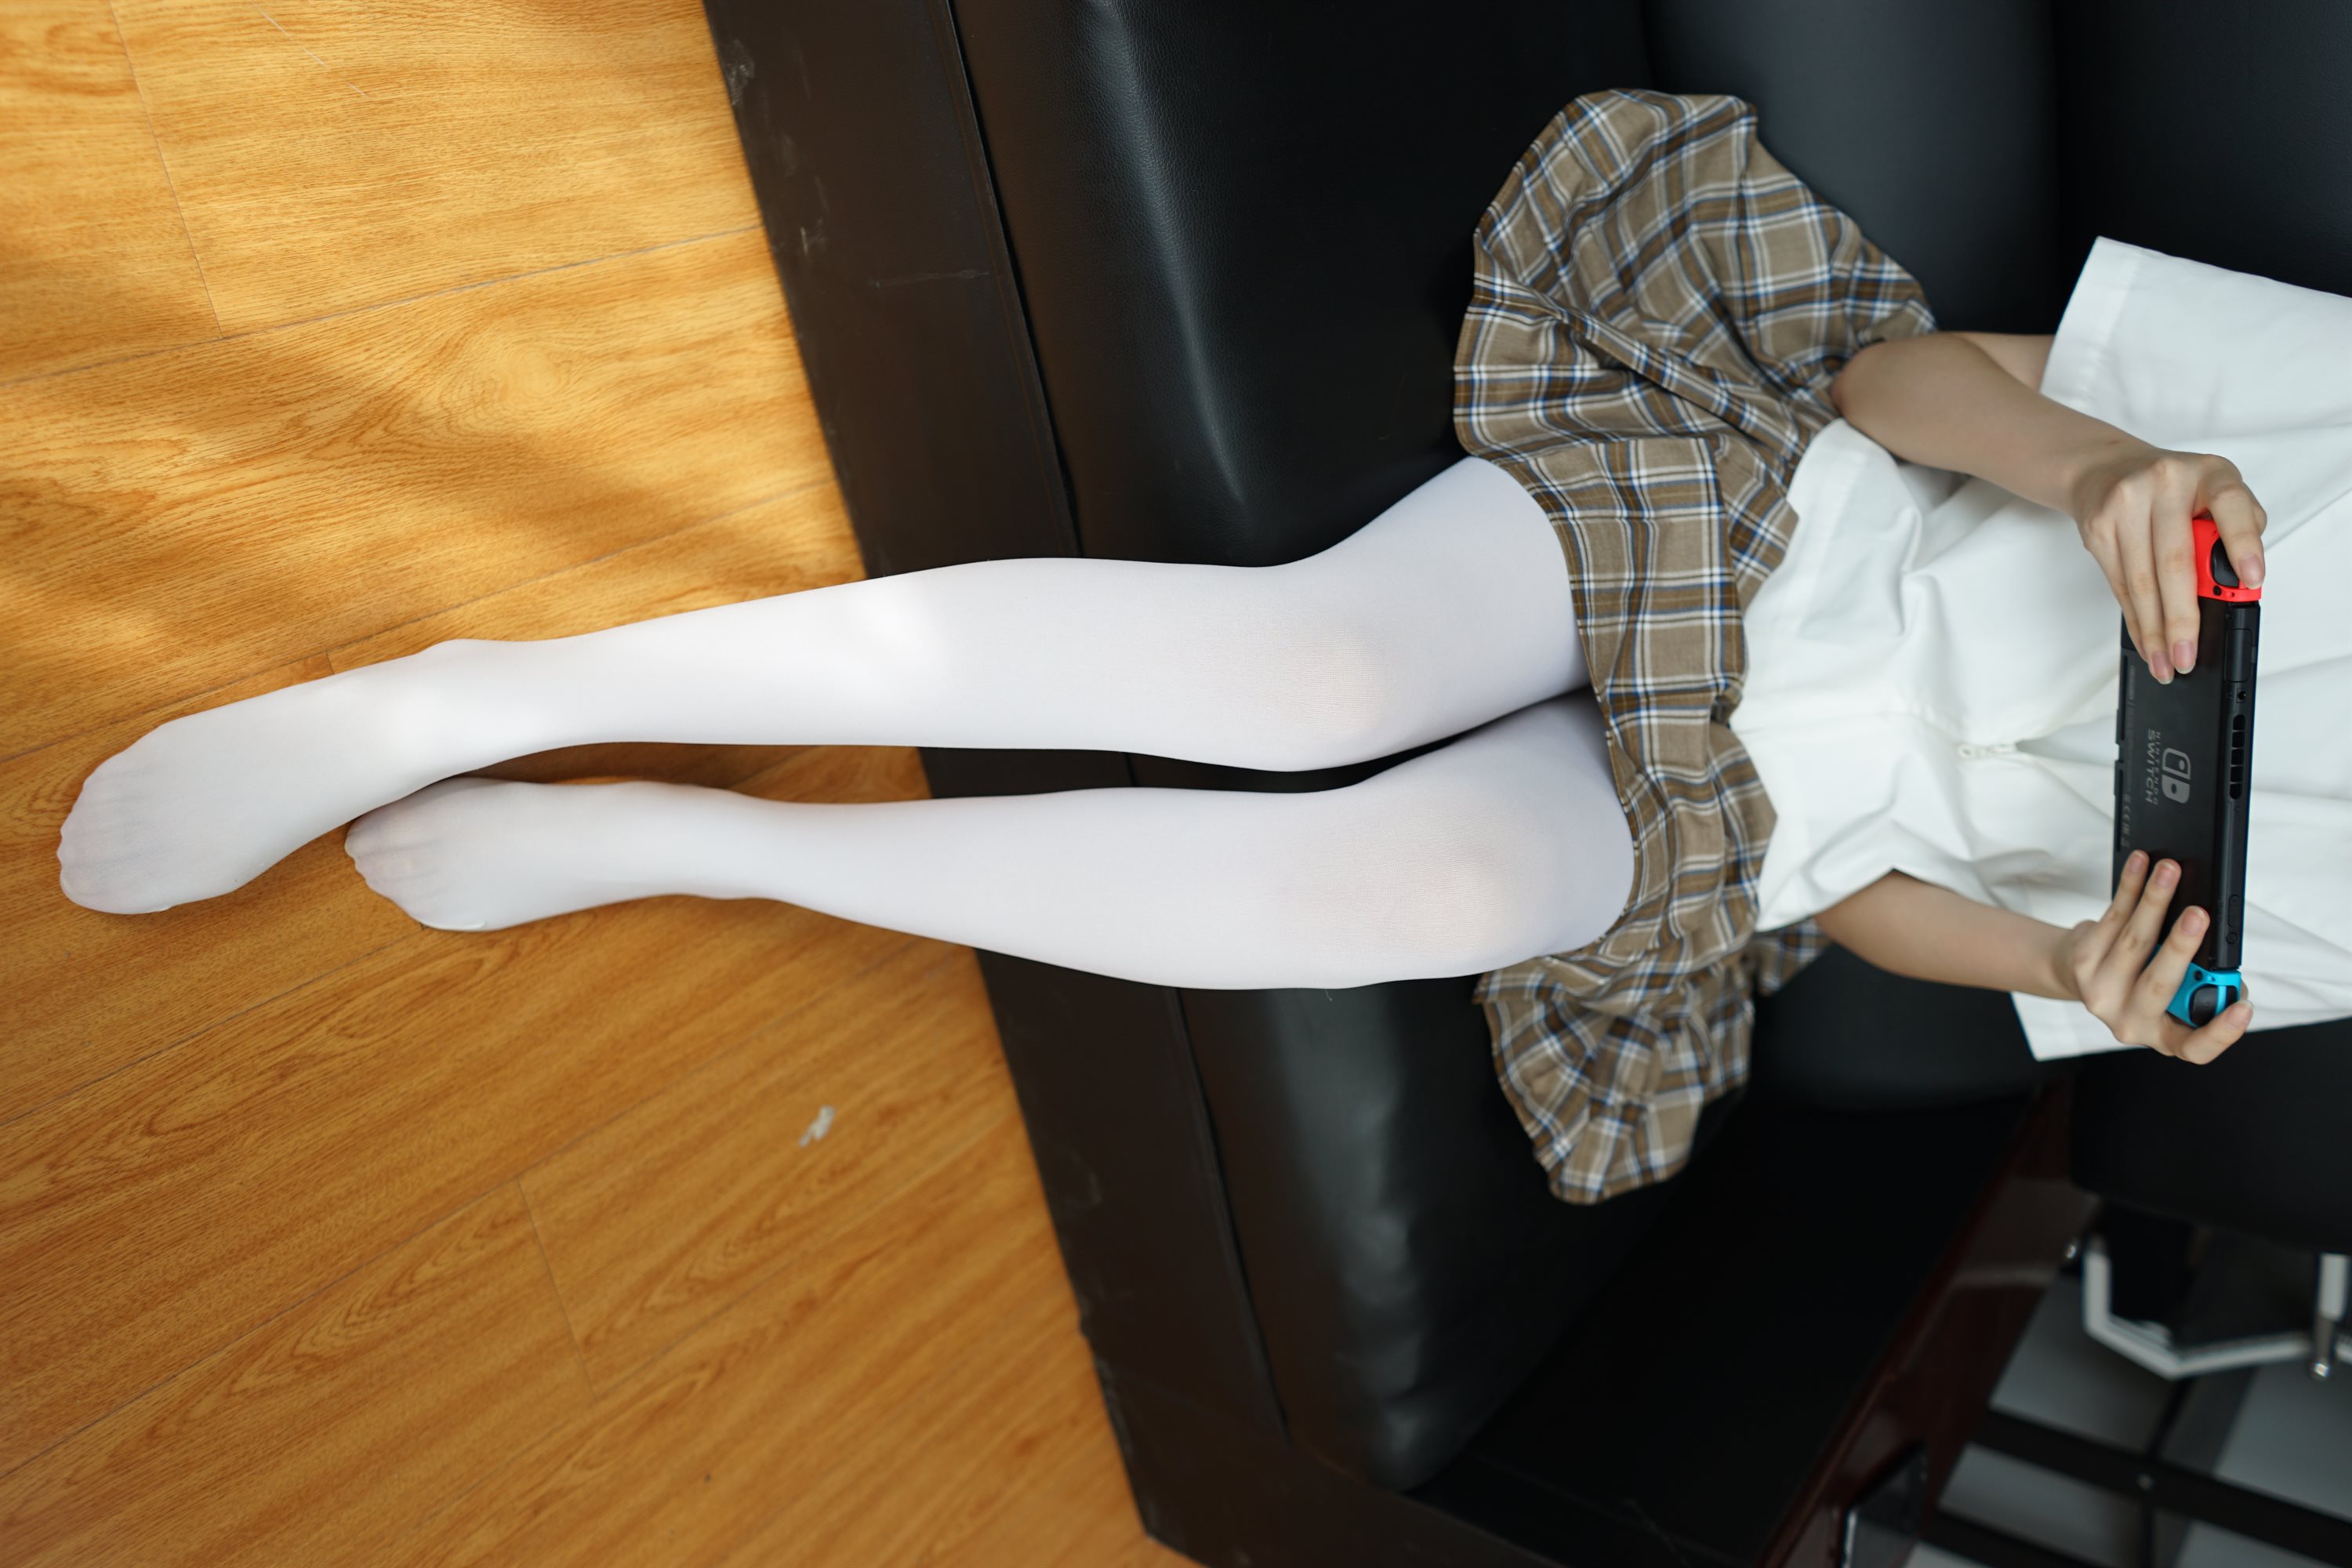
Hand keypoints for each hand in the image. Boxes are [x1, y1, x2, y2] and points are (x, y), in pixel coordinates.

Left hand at [2051, 850, 2251, 1061]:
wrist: (2078, 973)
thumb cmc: (2143, 981)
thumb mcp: (2176, 995)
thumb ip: (2200, 984)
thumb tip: (2221, 959)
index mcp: (2163, 1034)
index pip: (2196, 1047)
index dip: (2221, 1031)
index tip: (2243, 1006)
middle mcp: (2129, 1021)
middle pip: (2159, 984)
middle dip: (2181, 946)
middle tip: (2199, 916)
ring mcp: (2101, 993)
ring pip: (2133, 941)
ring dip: (2154, 901)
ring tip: (2170, 871)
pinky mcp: (2083, 962)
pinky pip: (2112, 919)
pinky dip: (2129, 888)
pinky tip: (2141, 865)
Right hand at [2065, 441, 2265, 682]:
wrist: (2107, 469)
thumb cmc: (2173, 490)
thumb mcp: (2214, 495)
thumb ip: (2232, 530)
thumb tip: (2233, 587)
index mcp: (2210, 473)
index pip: (2231, 506)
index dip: (2242, 543)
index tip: (2251, 580)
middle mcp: (2165, 483)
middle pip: (2174, 561)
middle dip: (2182, 617)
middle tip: (2188, 654)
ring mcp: (2125, 505)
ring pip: (2141, 581)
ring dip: (2154, 629)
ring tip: (2167, 661)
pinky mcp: (2098, 528)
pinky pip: (2118, 584)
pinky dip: (2135, 618)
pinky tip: (2146, 639)